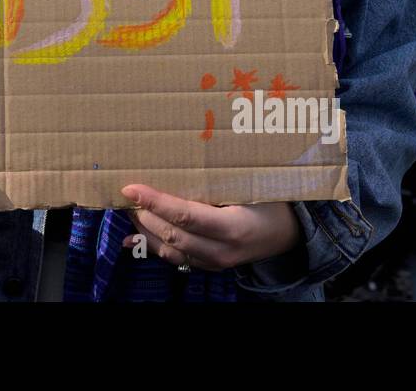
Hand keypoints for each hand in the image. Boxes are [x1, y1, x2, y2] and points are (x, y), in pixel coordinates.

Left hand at [120, 185, 301, 270]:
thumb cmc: (270, 200)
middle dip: (145, 215)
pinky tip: (133, 240)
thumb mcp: (250, 185)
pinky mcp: (209, 267)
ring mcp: (215, 263)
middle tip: (126, 196)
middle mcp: (222, 251)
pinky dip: (153, 248)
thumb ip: (219, 175)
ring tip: (129, 211)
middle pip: (172, 235)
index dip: (155, 202)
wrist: (289, 234)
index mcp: (233, 227)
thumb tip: (185, 149)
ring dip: (145, 231)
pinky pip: (177, 260)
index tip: (131, 188)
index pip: (185, 215)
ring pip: (170, 251)